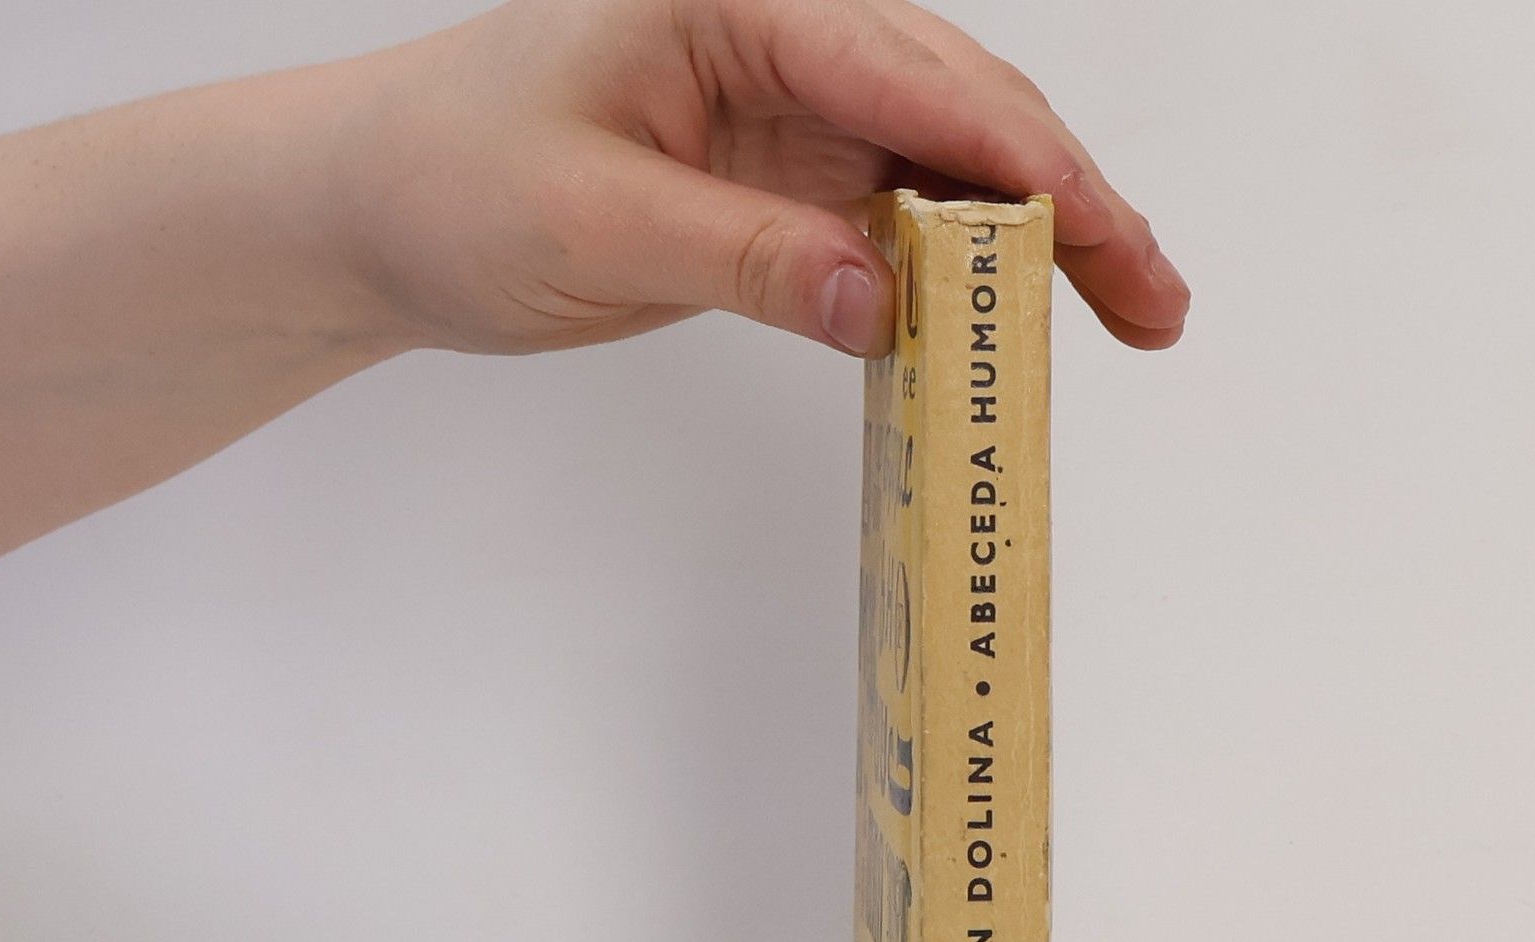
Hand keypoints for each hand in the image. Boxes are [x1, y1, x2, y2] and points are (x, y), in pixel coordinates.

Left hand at [336, 0, 1190, 357]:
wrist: (379, 209)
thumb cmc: (451, 180)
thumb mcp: (593, 221)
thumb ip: (747, 257)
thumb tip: (889, 301)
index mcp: (737, 3)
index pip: (913, 75)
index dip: (1024, 164)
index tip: (1104, 244)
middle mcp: (780, 38)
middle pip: (964, 107)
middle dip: (1068, 203)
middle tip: (1155, 301)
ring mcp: (787, 109)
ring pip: (948, 162)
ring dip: (1036, 239)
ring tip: (1127, 312)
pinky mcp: (781, 178)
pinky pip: (898, 217)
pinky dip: (962, 270)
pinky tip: (1010, 318)